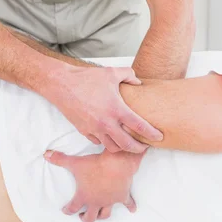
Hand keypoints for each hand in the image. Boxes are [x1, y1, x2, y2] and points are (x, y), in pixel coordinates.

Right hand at [42, 64, 162, 152]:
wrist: (62, 85)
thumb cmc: (87, 78)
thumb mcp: (112, 73)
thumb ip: (129, 75)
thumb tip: (138, 83)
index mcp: (116, 109)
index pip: (139, 126)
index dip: (152, 134)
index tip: (159, 137)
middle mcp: (106, 123)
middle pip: (127, 144)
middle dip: (139, 148)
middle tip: (145, 147)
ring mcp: (94, 129)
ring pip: (112, 147)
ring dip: (122, 147)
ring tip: (128, 143)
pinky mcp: (83, 130)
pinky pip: (98, 142)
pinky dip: (106, 142)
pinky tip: (110, 136)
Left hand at [44, 150, 140, 221]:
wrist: (116, 163)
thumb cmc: (95, 164)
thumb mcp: (75, 162)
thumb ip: (59, 159)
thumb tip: (46, 154)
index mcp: (84, 196)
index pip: (72, 208)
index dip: (67, 210)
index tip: (65, 210)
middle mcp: (97, 202)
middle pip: (90, 217)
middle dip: (85, 218)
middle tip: (83, 216)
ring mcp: (110, 201)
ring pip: (106, 214)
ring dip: (102, 215)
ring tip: (100, 215)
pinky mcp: (122, 196)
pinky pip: (128, 203)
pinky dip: (130, 206)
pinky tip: (132, 210)